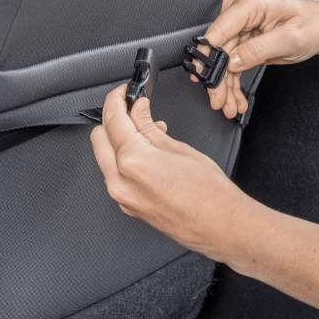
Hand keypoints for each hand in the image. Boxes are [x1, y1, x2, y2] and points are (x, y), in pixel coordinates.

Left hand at [89, 85, 252, 260]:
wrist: (220, 226)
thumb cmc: (209, 193)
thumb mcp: (180, 148)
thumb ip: (150, 127)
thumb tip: (139, 109)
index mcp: (133, 161)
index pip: (113, 119)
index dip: (117, 99)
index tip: (123, 92)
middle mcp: (121, 182)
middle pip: (99, 137)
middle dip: (113, 119)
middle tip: (133, 108)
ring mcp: (122, 197)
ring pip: (104, 157)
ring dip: (119, 139)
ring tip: (148, 131)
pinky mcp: (128, 206)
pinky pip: (115, 175)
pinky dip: (125, 159)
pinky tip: (147, 152)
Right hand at [193, 0, 318, 119]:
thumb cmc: (312, 25)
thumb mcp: (290, 39)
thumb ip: (258, 49)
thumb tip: (233, 61)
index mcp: (250, 2)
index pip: (219, 31)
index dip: (209, 58)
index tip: (207, 81)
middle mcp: (240, 8)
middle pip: (218, 48)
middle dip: (219, 79)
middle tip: (221, 102)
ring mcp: (239, 21)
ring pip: (222, 59)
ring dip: (224, 85)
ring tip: (230, 105)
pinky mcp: (241, 35)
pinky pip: (230, 60)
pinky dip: (231, 80)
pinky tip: (234, 97)